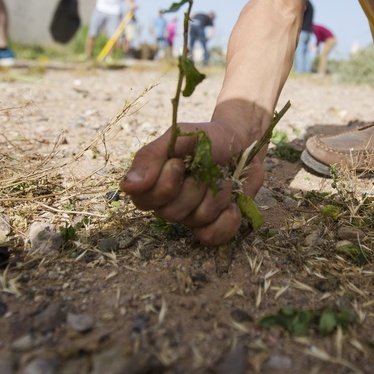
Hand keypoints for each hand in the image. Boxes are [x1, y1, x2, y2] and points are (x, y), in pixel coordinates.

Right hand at [119, 121, 265, 245]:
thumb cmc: (209, 138)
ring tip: (223, 178)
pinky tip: (233, 203)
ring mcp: (192, 216)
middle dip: (194, 188)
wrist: (244, 143)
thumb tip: (128, 187)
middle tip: (206, 168)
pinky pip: (212, 237)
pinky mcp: (214, 225)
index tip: (179, 163)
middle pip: (171, 212)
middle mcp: (169, 202)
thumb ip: (152, 156)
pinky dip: (227, 219)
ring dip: (216, 195)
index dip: (163, 186)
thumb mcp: (181, 136)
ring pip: (196, 220)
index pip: (143, 200)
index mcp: (155, 181)